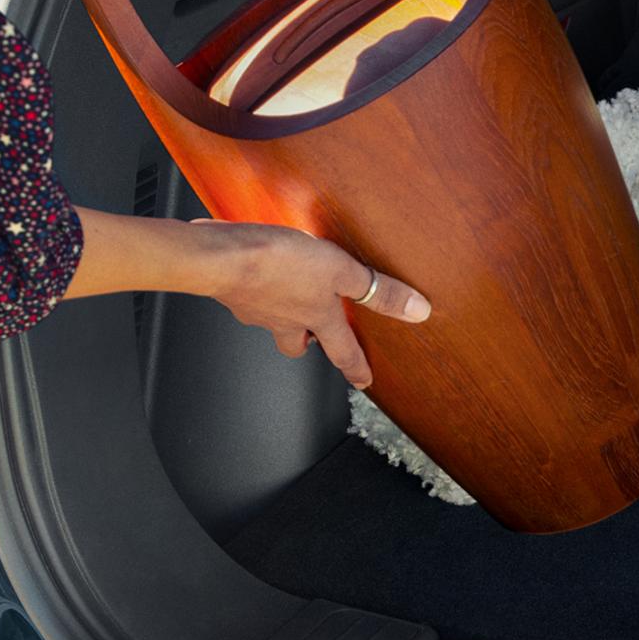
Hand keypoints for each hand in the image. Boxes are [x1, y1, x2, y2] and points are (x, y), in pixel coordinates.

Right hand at [183, 221, 430, 389]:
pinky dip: (254, 286)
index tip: (363, 382)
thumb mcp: (341, 271)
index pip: (343, 351)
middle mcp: (284, 321)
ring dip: (279, 312)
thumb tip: (417, 310)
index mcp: (315, 318)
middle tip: (313, 335)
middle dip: (307, 342)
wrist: (222, 258)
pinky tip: (255, 267)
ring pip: (271, 320)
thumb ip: (376, 290)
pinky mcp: (232, 291)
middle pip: (297, 343)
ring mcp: (255, 309)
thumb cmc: (278, 263)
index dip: (356, 367)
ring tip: (285, 291)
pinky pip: (249, 295)